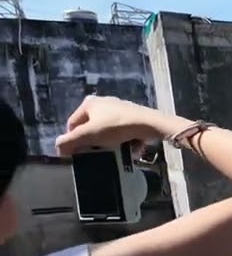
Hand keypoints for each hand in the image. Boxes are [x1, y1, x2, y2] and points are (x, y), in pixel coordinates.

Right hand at [55, 96, 169, 154]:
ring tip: (115, 152)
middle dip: (94, 142)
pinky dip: (123, 140)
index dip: (74, 140)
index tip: (81, 153)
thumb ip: (70, 142)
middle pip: (91, 128)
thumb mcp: (89, 135)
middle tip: (99, 154)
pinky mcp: (132, 116)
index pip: (72, 125)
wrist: (149, 124)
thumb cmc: (116, 127)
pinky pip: (122, 131)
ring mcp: (119, 108)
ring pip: (107, 131)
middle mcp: (102, 101)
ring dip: (110, 143)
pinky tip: (128, 148)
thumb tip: (58, 149)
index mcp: (88, 103)